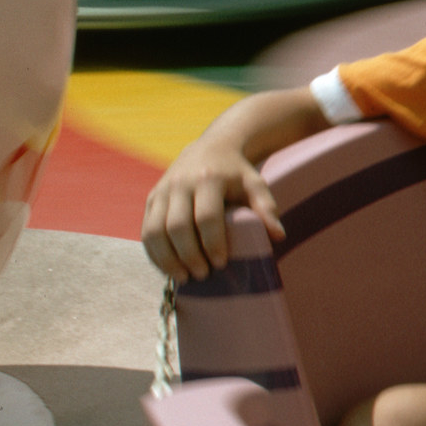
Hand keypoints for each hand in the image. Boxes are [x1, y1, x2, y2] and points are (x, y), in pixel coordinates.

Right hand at [142, 141, 284, 282]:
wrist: (211, 147)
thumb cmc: (236, 173)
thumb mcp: (255, 185)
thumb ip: (266, 208)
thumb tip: (278, 236)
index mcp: (209, 179)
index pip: (206, 216)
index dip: (212, 242)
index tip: (221, 263)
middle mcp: (180, 184)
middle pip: (177, 226)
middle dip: (189, 255)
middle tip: (203, 275)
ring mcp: (162, 191)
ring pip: (155, 230)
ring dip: (167, 259)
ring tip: (184, 278)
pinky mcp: (151, 199)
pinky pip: (146, 230)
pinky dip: (154, 253)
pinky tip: (168, 268)